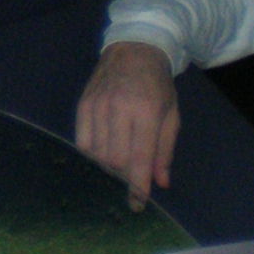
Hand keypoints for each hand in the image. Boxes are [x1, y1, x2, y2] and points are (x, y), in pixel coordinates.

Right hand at [76, 41, 179, 209]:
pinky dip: (93, 153)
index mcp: (146, 111)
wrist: (134, 49)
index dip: (138, 185)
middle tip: (132, 174)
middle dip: (124, 174)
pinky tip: (103, 149)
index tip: (138, 204)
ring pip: (97, 154)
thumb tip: (160, 183)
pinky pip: (83, 142)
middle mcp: (119, 109)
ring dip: (109, 165)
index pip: (140, 157)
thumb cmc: (157, 85)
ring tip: (120, 159)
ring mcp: (97, 106)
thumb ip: (165, 150)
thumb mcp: (171, 114)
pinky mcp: (82, 105)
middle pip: (115, 160)